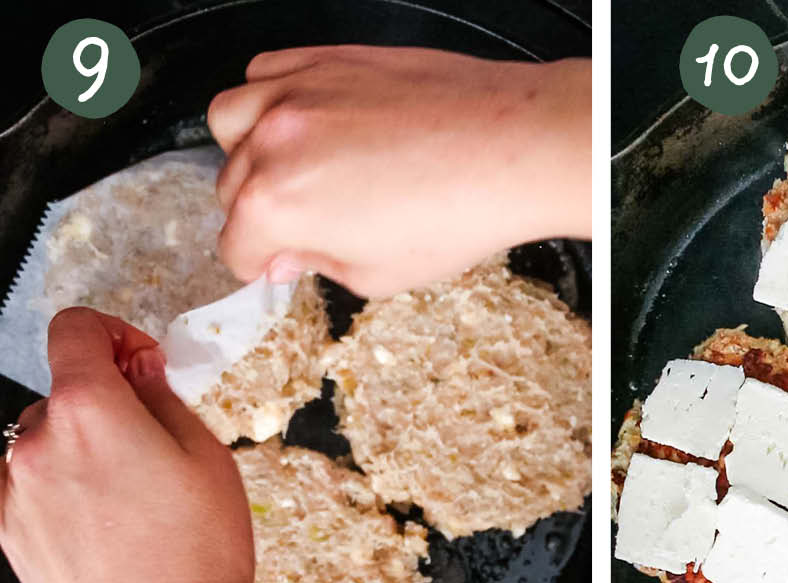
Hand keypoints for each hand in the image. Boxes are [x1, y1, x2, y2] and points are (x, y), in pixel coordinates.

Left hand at [0, 308, 399, 582]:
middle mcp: (34, 449)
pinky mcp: (10, 543)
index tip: (142, 362)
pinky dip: (68, 492)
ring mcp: (13, 499)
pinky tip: (114, 532)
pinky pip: (35, 492)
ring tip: (142, 501)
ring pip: (47, 445)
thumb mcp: (208, 460)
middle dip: (108, 401)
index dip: (115, 333)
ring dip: (86, 450)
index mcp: (87, 413)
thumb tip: (140, 372)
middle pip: (63, 393)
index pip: (74, 329)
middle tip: (160, 441)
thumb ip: (164, 399)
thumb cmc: (197, 563)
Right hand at [208, 46, 590, 297]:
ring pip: (230, 120)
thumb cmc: (459, 213)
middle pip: (230, 187)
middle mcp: (272, 141)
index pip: (236, 248)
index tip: (283, 264)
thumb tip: (289, 257)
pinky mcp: (327, 59)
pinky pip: (266, 71)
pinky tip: (305, 120)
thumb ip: (319, 264)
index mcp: (277, 207)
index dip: (262, 266)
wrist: (514, 147)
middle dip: (260, 215)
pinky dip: (270, 97)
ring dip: (249, 151)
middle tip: (306, 226)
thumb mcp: (380, 274)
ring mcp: (297, 91)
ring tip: (294, 169)